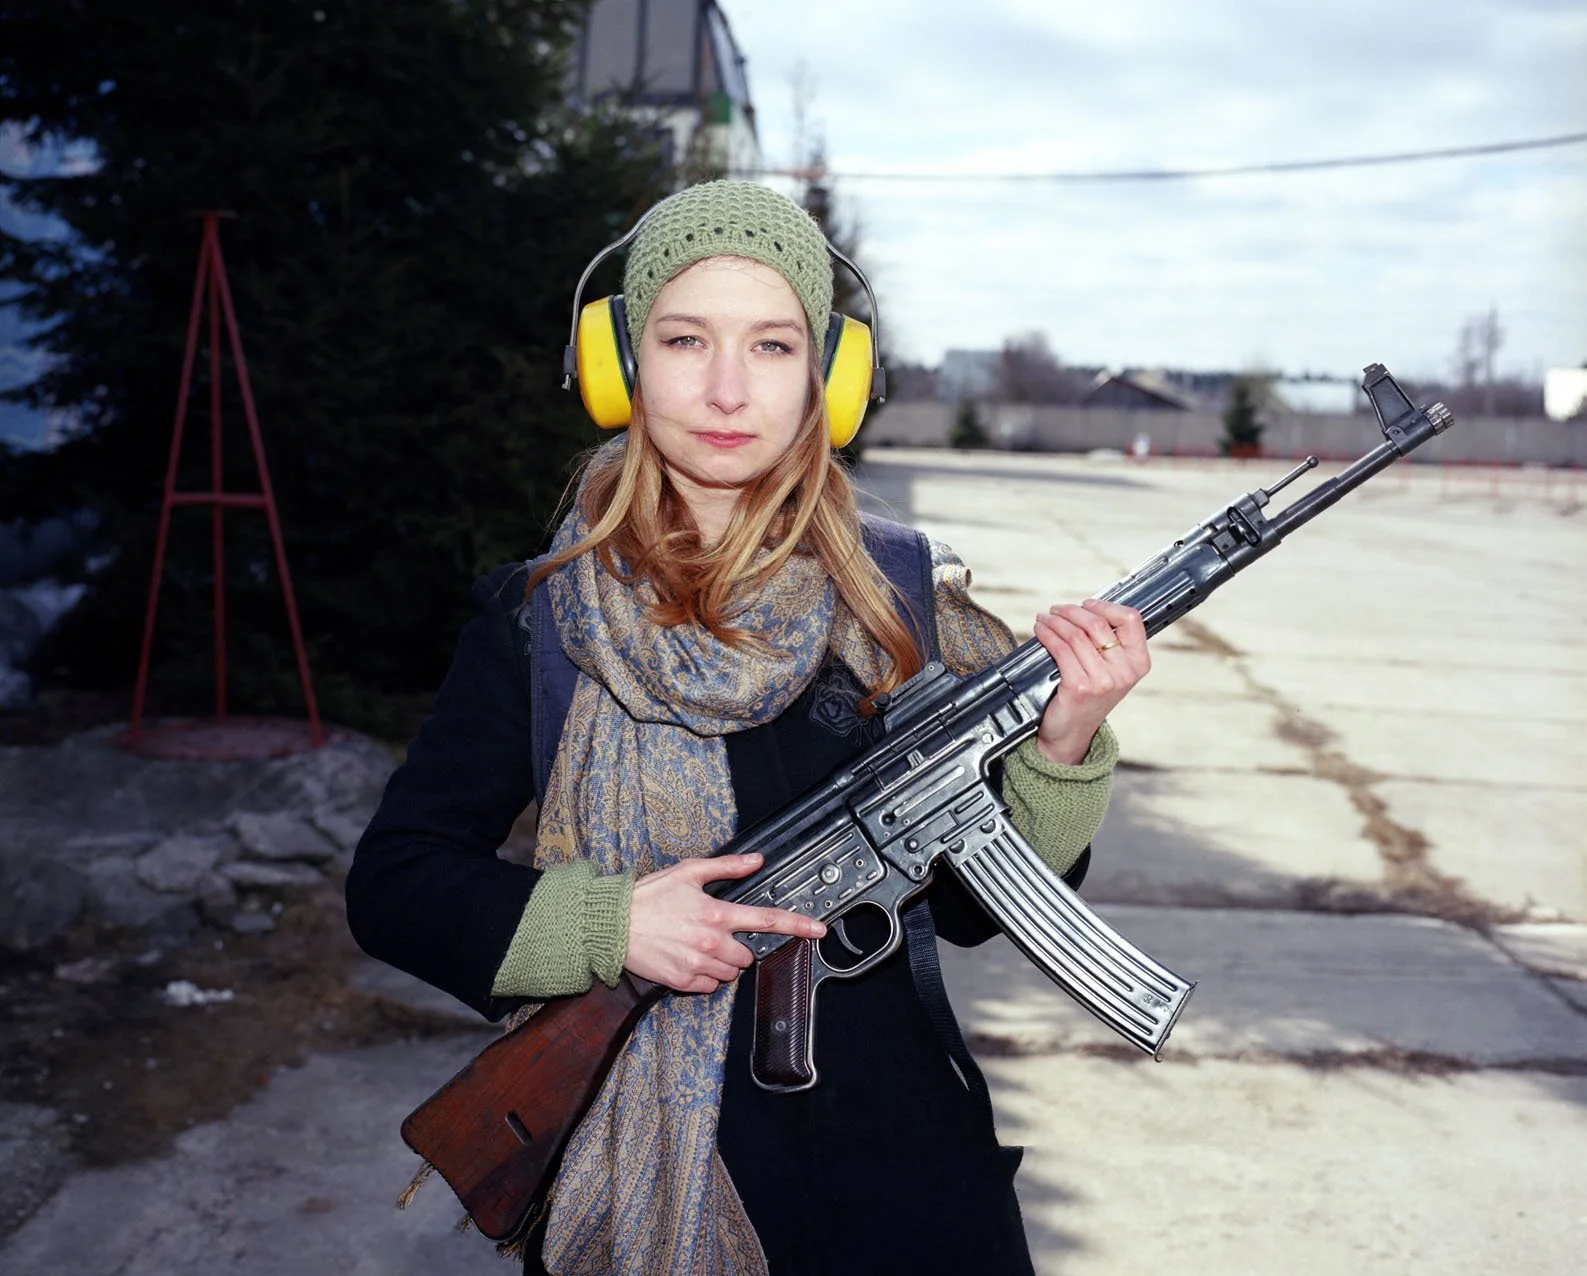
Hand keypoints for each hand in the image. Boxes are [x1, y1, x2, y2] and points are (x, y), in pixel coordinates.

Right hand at [625, 853, 826, 993]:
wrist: (612, 925)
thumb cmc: (648, 896)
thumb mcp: (688, 872)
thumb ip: (727, 867)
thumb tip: (756, 861)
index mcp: (717, 914)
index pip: (767, 919)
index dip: (798, 925)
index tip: (818, 930)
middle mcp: (712, 943)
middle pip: (747, 955)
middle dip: (737, 947)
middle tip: (714, 934)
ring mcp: (698, 965)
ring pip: (730, 973)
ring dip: (722, 963)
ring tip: (697, 946)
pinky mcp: (683, 982)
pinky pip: (709, 986)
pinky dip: (704, 976)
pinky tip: (688, 959)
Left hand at [1031, 599, 1150, 764]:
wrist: (1071, 733)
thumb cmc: (1088, 698)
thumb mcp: (1110, 671)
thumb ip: (1109, 644)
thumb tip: (1087, 610)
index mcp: (1138, 663)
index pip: (1131, 620)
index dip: (1106, 606)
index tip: (1087, 604)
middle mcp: (1124, 672)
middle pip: (1098, 624)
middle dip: (1072, 611)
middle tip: (1057, 610)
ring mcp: (1103, 681)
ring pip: (1076, 635)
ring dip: (1055, 621)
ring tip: (1045, 618)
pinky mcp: (1080, 687)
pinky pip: (1061, 649)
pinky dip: (1047, 635)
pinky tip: (1041, 631)